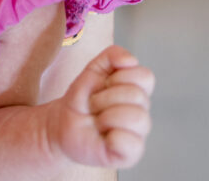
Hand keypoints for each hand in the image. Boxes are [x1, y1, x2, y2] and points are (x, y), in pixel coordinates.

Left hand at [51, 45, 153, 171]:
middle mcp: (141, 111)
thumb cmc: (82, 98)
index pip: (145, 76)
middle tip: (93, 105)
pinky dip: (112, 137)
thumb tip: (131, 60)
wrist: (63, 123)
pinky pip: (131, 142)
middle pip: (136, 95)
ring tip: (97, 120)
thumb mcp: (93, 69)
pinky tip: (104, 137)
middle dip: (105, 97)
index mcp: (136, 90)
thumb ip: (112, 55)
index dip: (120, 77)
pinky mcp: (130, 154)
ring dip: (107, 115)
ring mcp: (137, 133)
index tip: (103, 84)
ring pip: (137, 117)